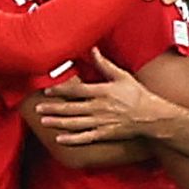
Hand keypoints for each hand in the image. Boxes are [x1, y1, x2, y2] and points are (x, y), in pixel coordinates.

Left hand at [36, 49, 173, 143]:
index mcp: (101, 92)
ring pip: (74, 123)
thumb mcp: (121, 76)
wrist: (151, 116)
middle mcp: (98, 108)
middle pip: (71, 108)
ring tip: (44, 121)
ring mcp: (101, 122)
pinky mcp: (104, 134)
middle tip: (38, 108)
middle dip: (53, 108)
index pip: (76, 90)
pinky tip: (60, 139)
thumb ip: (104, 64)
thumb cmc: (137, 94)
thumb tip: (92, 49)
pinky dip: (72, 139)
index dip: (60, 90)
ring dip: (58, 123)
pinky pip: (85, 138)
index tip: (47, 90)